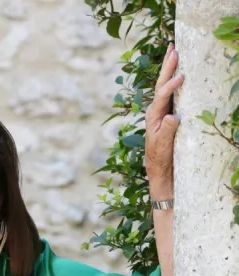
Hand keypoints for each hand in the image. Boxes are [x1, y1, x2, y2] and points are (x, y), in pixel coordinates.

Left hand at [145, 43, 184, 186]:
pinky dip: (173, 78)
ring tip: (173, 50)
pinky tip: (177, 69)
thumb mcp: (164, 145)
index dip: (171, 85)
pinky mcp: (167, 112)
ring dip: (169, 67)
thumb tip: (172, 116)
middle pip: (160, 84)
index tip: (181, 76)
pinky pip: (169, 91)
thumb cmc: (160, 156)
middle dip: (167, 66)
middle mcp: (155, 110)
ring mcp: (160, 110)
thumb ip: (167, 130)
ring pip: (164, 85)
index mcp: (153, 116)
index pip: (162, 96)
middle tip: (173, 48)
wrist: (158, 167)